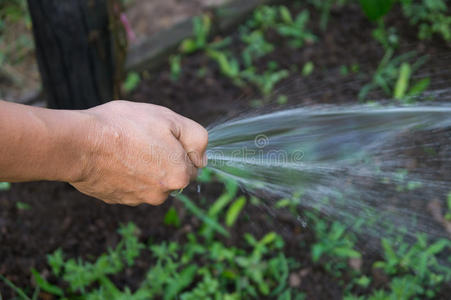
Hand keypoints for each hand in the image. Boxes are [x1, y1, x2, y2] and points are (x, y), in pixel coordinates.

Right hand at [71, 101, 207, 205]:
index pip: (193, 164)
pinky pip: (129, 184)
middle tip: (143, 139)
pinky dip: (125, 173)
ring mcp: (137, 200)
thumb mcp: (170, 119)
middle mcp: (161, 194)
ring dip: (144, 166)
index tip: (163, 135)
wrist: (79, 144)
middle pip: (172, 174)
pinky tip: (113, 157)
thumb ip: (197, 138)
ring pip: (150, 180)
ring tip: (125, 147)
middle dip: (164, 158)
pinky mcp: (117, 200)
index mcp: (179, 176)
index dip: (180, 146)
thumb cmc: (125, 127)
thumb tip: (203, 157)